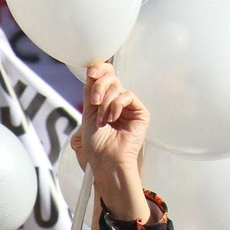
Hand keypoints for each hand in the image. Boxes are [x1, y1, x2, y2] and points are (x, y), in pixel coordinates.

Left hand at [70, 63, 152, 227]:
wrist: (106, 161)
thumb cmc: (95, 144)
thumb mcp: (88, 113)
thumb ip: (91, 92)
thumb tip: (91, 69)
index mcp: (105, 100)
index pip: (105, 76)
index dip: (99, 69)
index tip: (90, 72)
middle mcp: (118, 101)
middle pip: (110, 77)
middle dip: (99, 87)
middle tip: (94, 102)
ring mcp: (129, 106)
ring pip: (117, 87)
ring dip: (105, 103)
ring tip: (102, 121)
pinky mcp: (140, 113)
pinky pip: (127, 96)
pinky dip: (116, 105)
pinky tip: (112, 119)